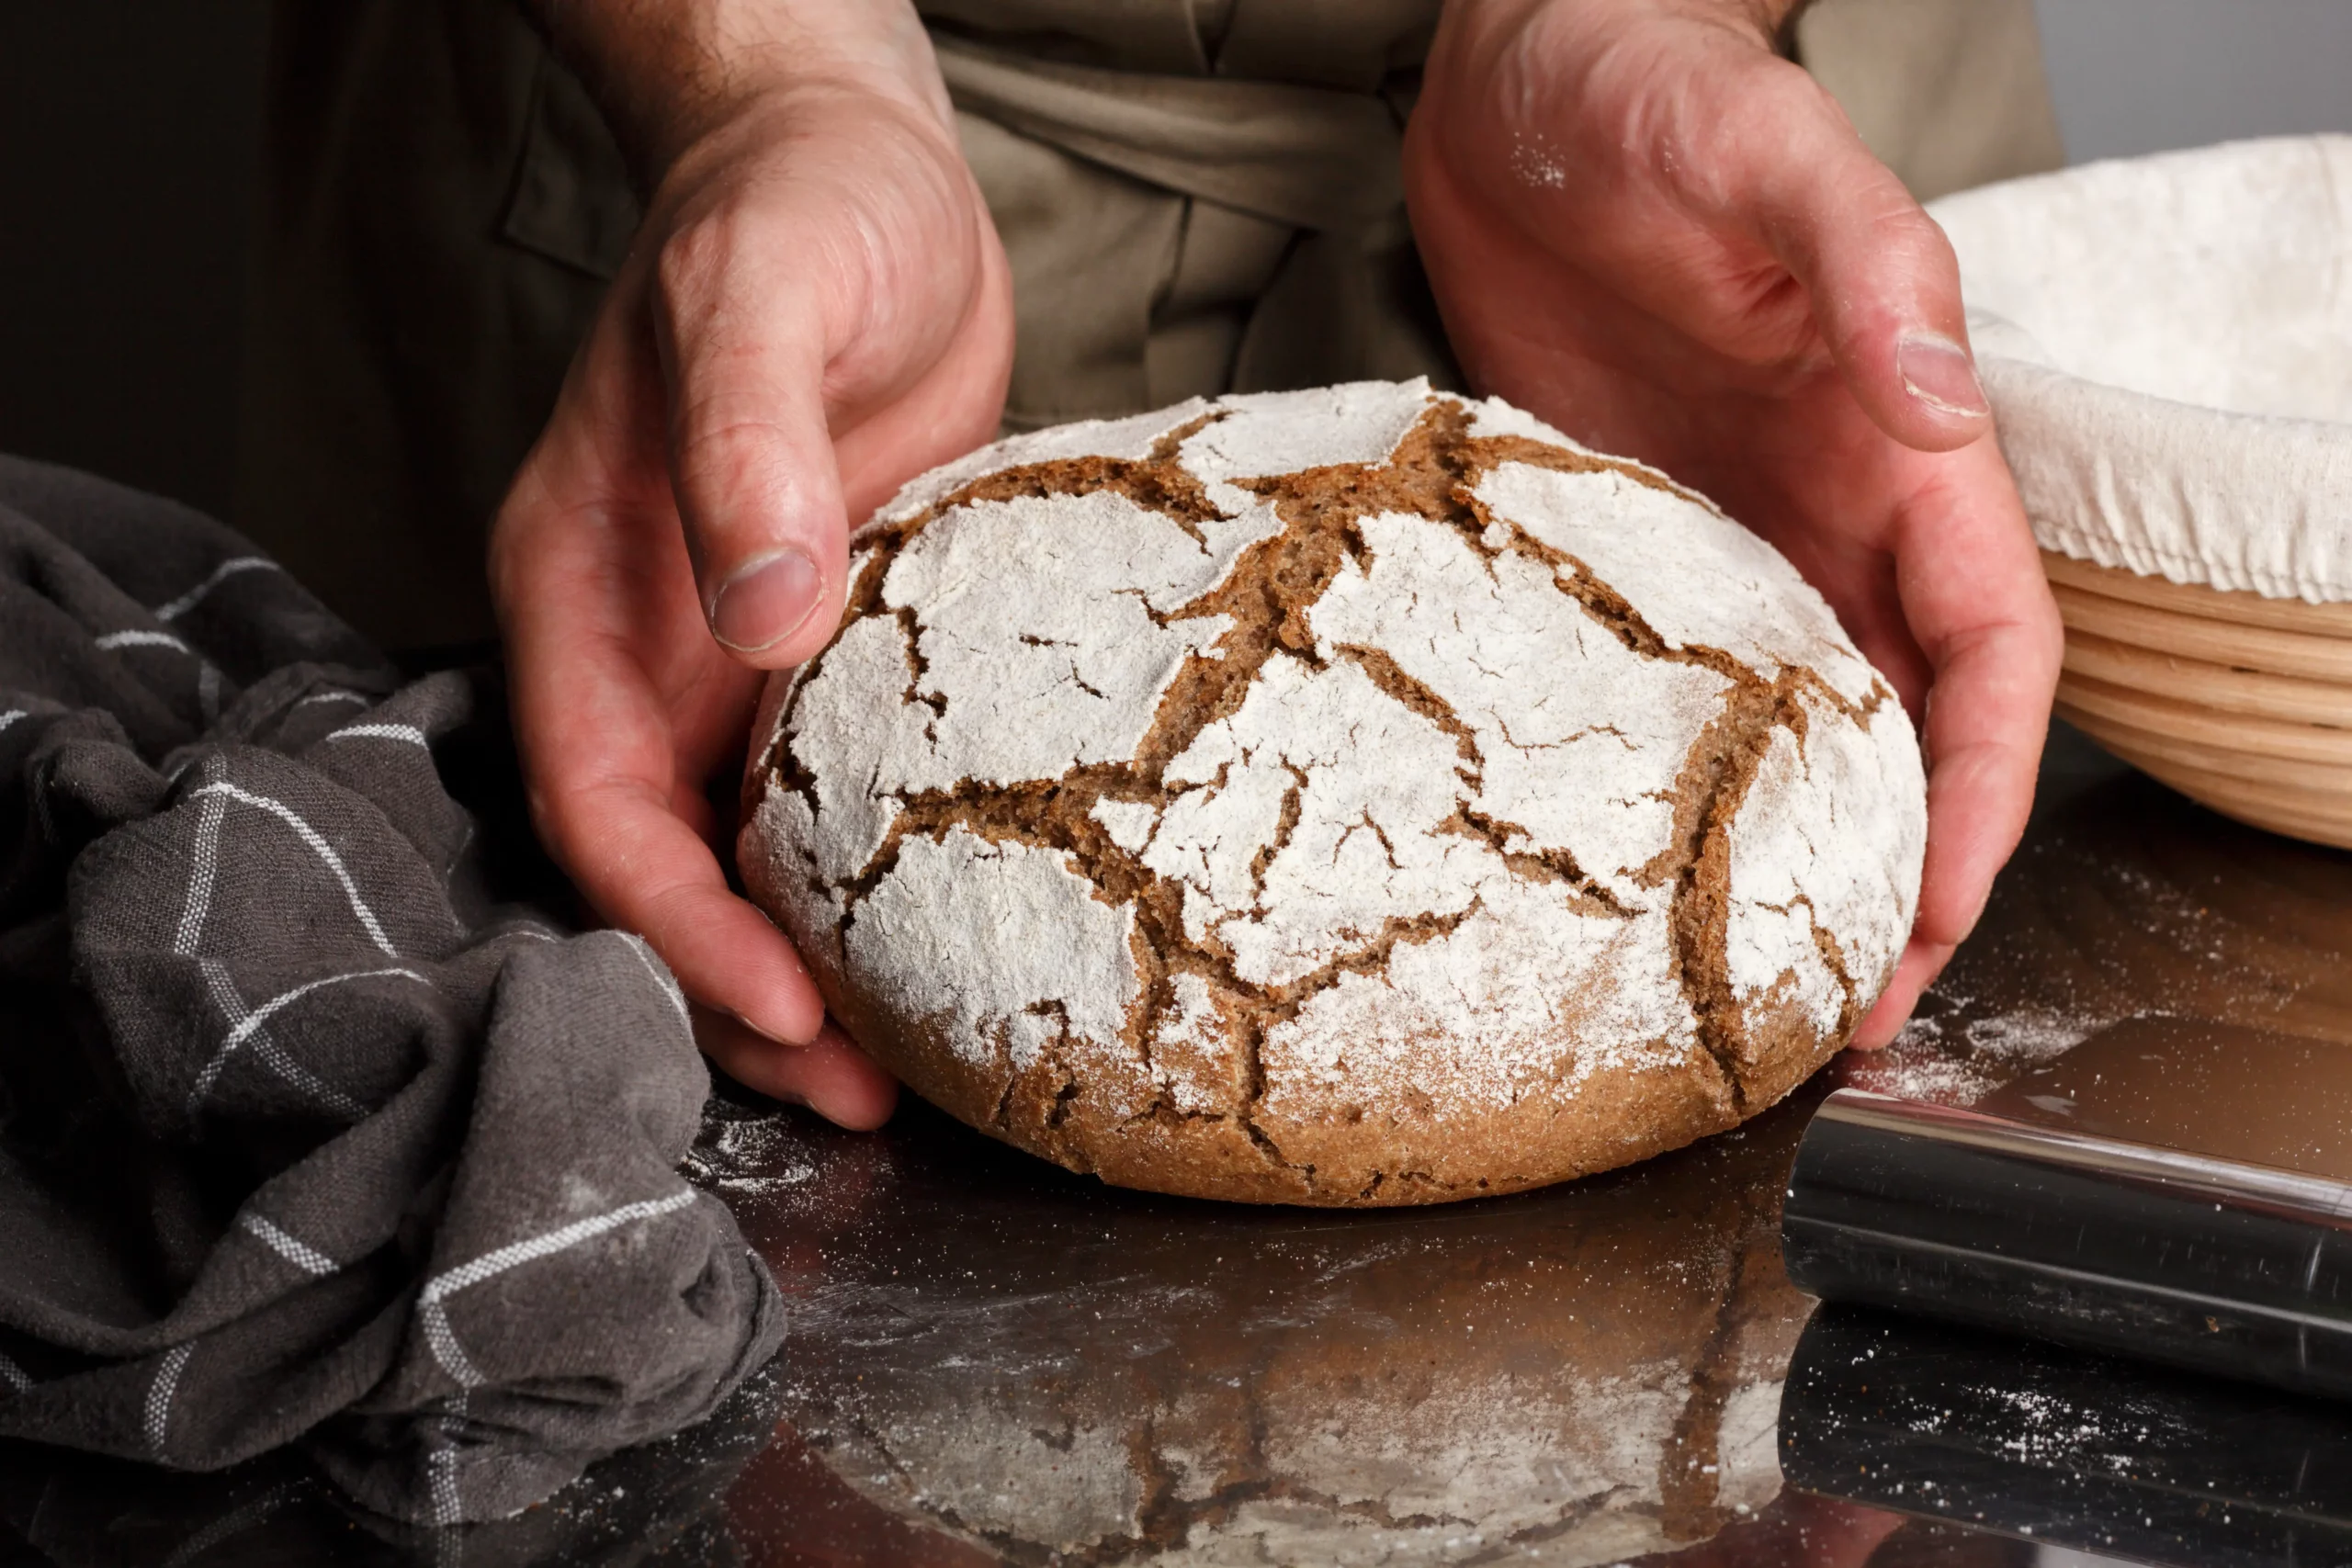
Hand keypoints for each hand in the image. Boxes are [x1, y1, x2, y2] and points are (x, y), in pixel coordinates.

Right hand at [490, 2, 1013, 1121]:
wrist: (856, 165)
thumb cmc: (792, 209)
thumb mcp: (761, 297)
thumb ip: (748, 448)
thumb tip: (764, 617)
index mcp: (584, 581)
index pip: (598, 793)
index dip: (672, 917)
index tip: (777, 1005)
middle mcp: (651, 641)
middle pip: (661, 863)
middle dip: (737, 991)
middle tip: (857, 1097)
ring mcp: (741, 652)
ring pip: (744, 853)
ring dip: (807, 965)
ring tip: (906, 1069)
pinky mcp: (839, 647)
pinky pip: (836, 795)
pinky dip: (873, 884)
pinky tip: (948, 941)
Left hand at [1405, 0, 2062, 1045]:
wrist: (1511, 86)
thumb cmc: (1649, 94)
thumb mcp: (1772, 160)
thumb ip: (1871, 272)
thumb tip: (1942, 404)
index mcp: (1902, 448)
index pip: (1992, 653)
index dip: (1984, 788)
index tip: (1939, 901)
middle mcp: (1829, 513)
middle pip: (1904, 728)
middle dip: (1896, 870)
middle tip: (1842, 1006)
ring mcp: (1726, 536)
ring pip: (1793, 731)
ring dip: (1788, 852)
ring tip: (1746, 973)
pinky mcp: (1621, 541)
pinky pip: (1668, 687)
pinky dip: (1675, 783)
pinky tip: (1630, 857)